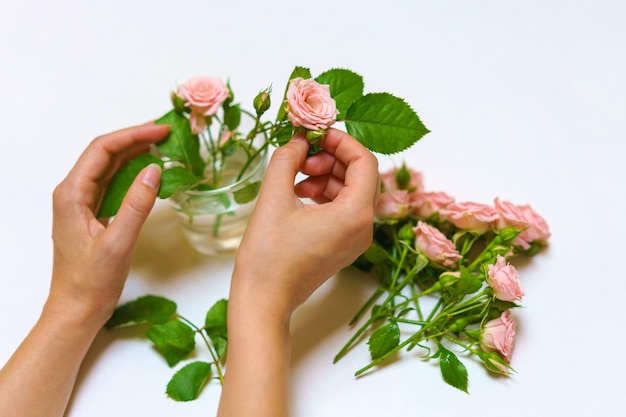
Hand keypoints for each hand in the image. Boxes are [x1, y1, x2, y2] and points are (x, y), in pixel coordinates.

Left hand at [45, 123, 168, 324]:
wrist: (76, 309)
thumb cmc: (91, 281)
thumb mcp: (118, 243)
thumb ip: (136, 205)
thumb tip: (154, 169)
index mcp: (72, 194)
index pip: (102, 150)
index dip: (133, 135)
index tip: (161, 130)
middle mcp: (73, 193)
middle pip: (104, 154)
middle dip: (135, 139)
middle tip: (167, 133)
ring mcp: (81, 203)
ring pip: (109, 167)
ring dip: (134, 154)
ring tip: (162, 146)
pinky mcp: (91, 214)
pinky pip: (112, 184)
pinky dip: (132, 174)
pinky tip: (149, 172)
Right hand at [218, 129, 378, 416]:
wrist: (264, 300)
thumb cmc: (268, 255)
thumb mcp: (275, 197)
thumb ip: (287, 159)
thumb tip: (298, 139)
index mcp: (356, 214)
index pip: (364, 162)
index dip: (341, 141)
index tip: (316, 134)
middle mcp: (364, 227)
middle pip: (360, 175)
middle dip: (332, 159)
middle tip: (301, 156)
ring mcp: (356, 239)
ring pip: (351, 191)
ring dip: (327, 175)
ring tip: (295, 177)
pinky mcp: (344, 246)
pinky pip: (344, 209)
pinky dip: (325, 194)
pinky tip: (298, 193)